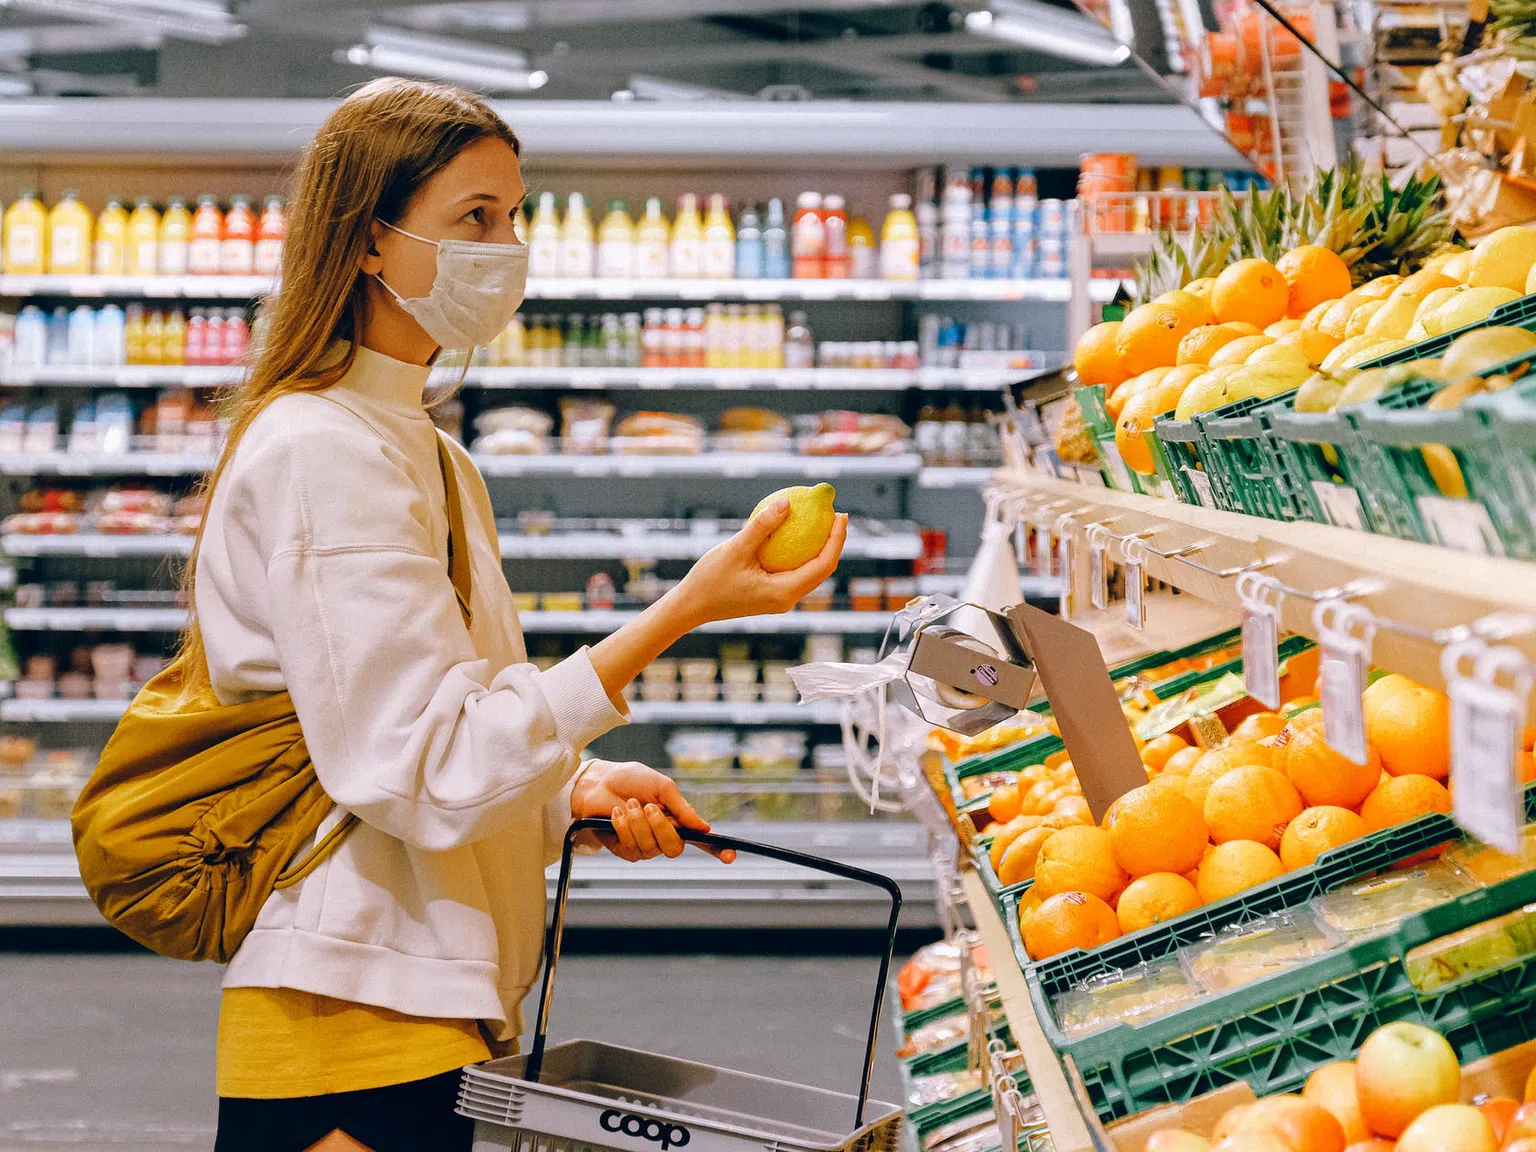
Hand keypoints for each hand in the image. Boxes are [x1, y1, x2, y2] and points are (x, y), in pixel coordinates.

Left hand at [569, 759, 734, 862]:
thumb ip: (682, 808)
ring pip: (651, 848)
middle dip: (661, 828)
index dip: (718, 850)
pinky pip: (631, 847)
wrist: (599, 782)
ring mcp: (645, 846)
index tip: (731, 855)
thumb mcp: (662, 787)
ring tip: (629, 804)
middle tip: (649, 807)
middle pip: (675, 848)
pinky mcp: (625, 850)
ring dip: (638, 823)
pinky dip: (624, 827)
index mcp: (677, 821)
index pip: (701, 840)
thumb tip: (704, 827)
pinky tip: (617, 813)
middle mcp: (664, 836)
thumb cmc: (631, 780)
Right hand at [674, 500, 847, 625]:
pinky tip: (795, 533)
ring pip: (810, 572)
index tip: (840, 514)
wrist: (691, 607)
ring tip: (822, 521)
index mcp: (784, 592)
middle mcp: (787, 599)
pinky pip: (793, 571)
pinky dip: (800, 553)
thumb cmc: (710, 580)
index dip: (836, 539)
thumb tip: (788, 502)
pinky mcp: (771, 595)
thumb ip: (762, 526)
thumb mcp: (735, 549)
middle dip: (833, 542)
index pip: (823, 565)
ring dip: (819, 547)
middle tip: (836, 513)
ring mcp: (780, 599)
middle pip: (822, 570)